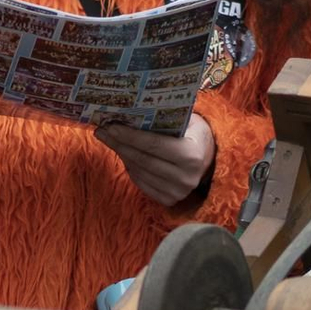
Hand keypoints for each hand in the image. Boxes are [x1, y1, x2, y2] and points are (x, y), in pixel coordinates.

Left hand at [96, 113, 215, 207]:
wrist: (209, 158)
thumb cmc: (194, 133)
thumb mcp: (188, 121)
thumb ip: (166, 118)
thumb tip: (130, 109)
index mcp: (192, 156)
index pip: (153, 145)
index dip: (129, 136)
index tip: (110, 126)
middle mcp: (185, 178)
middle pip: (143, 159)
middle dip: (119, 144)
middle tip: (102, 131)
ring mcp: (177, 193)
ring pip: (139, 172)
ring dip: (121, 154)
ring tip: (108, 139)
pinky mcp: (169, 201)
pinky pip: (141, 182)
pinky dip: (130, 167)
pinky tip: (124, 154)